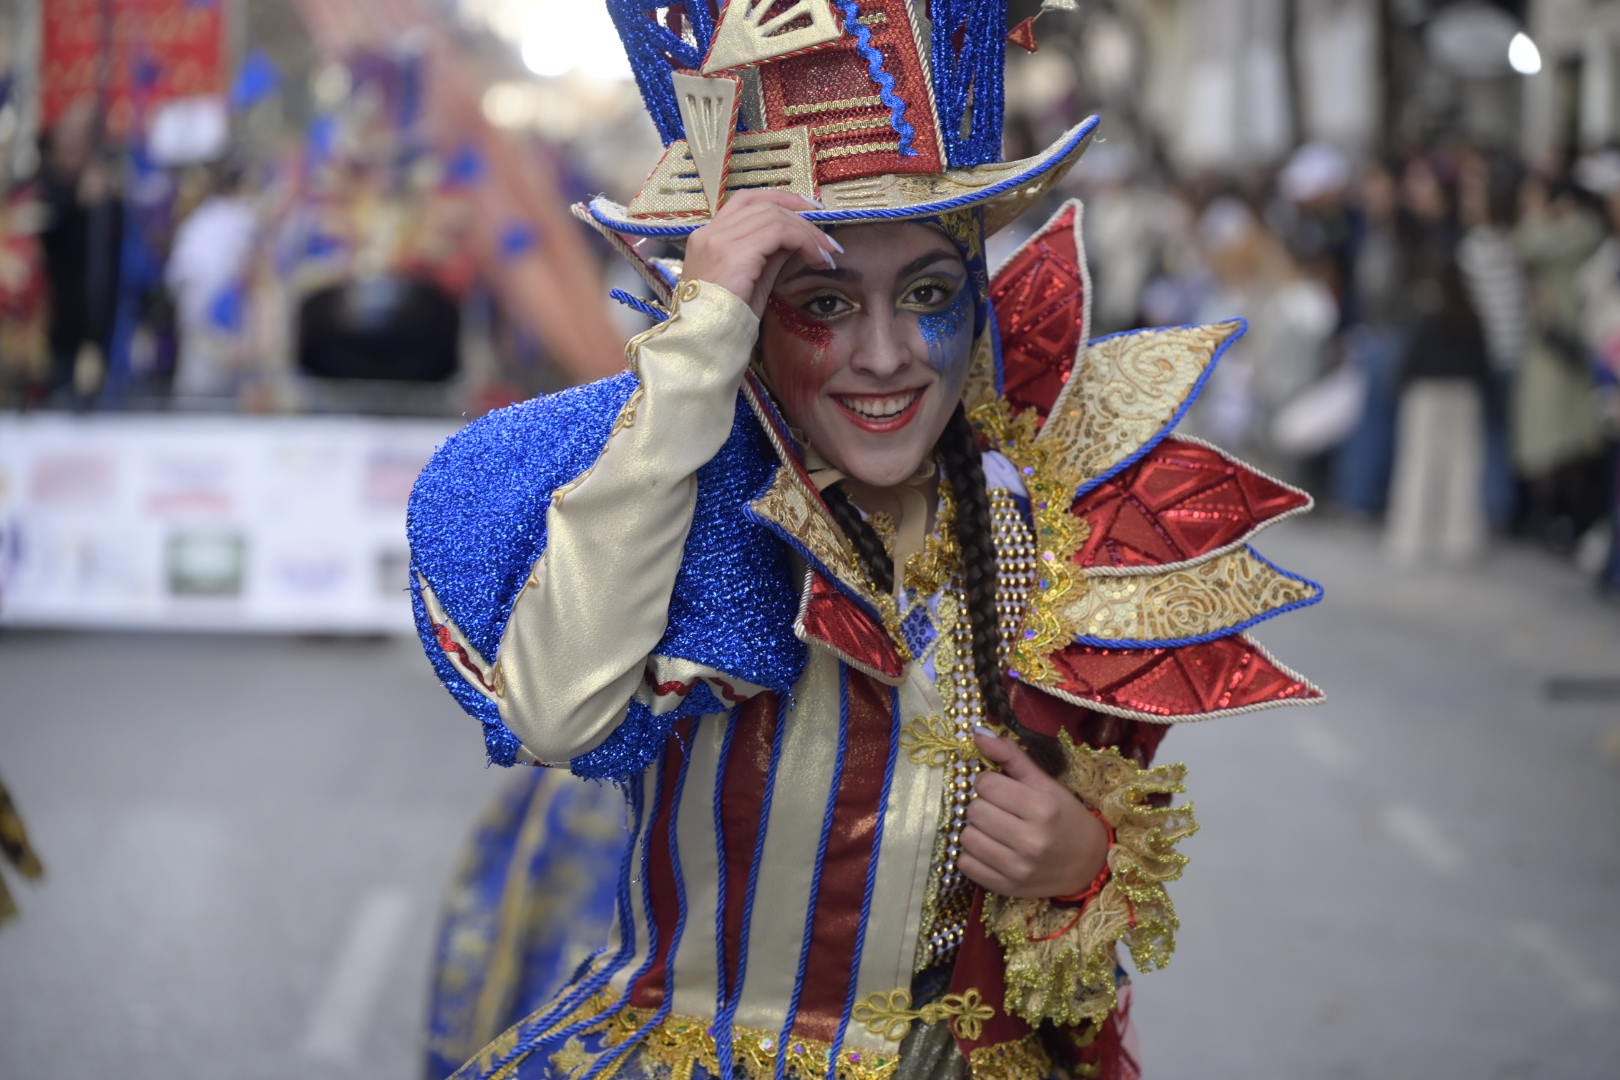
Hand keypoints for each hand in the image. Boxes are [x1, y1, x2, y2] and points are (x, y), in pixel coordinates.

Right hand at [680, 189, 839, 318]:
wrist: (705, 344)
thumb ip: (770, 256)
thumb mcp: (753, 282)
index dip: (781, 200)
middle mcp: (710, 232)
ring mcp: (719, 240)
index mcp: (708, 238)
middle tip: (826, 240)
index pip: (747, 201)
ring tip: (825, 254)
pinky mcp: (734, 252)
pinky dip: (803, 241)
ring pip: (773, 216)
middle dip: (801, 218)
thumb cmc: (725, 321)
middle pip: (763, 206)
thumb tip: (796, 238)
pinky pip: (778, 232)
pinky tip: (816, 258)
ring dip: (806, 232)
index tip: (810, 210)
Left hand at [959, 728, 1109, 899]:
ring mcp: (1018, 868)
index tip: (1001, 788)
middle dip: (982, 805)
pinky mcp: (1007, 888)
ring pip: (966, 837)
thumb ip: (1011, 755)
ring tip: (994, 829)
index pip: (985, 784)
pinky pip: (965, 865)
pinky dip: (972, 855)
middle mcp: (1031, 840)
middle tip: (999, 810)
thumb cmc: (1065, 816)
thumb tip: (976, 732)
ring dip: (975, 830)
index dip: (989, 782)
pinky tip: (990, 849)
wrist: (1089, 862)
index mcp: (1042, 807)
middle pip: (974, 811)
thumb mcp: (1045, 782)